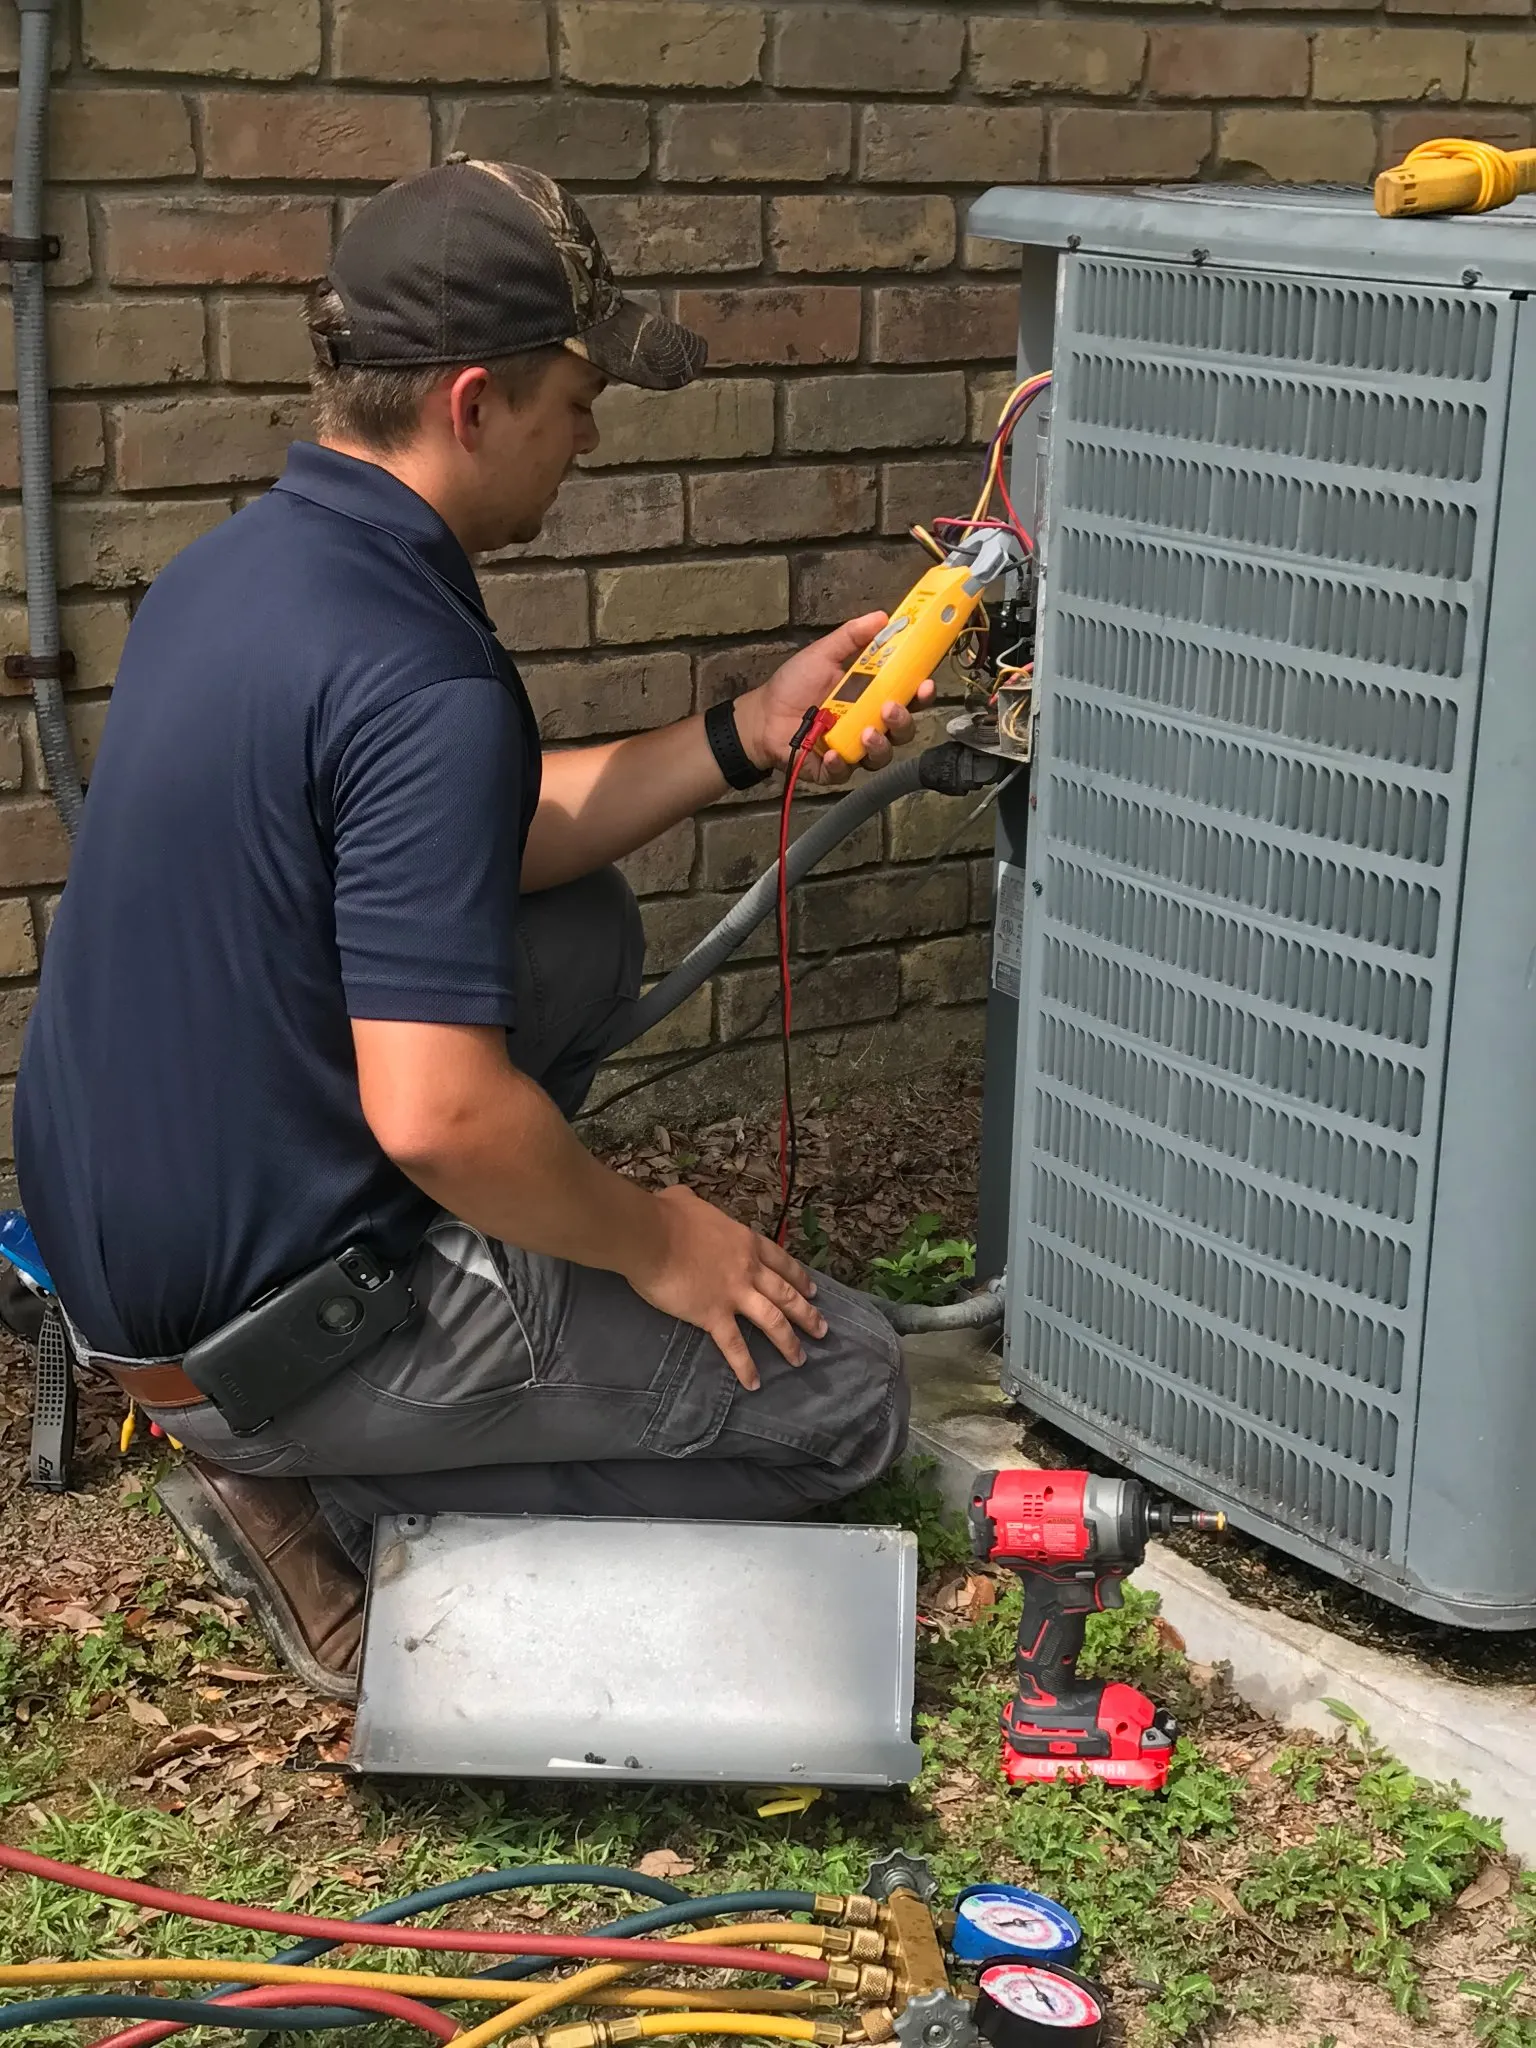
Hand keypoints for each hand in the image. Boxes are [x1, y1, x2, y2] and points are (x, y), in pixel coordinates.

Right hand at [622, 1184, 826, 1389]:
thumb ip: (691, 1203)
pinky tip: (754, 1383)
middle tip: (822, 1330)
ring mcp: (734, 1294)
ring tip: (800, 1359)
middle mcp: (748, 1269)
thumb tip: (680, 1198)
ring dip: (788, 1342)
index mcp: (745, 1241)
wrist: (651, 1236)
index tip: (814, 1291)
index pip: (781, 1261)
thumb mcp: (685, 1200)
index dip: (800, 1277)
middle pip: (786, 1294)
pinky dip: (746, 1366)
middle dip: (807, 1313)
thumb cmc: (666, 1215)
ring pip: (772, 1321)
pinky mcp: (713, 1315)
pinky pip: (734, 1345)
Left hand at [734, 612, 936, 785]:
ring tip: (866, 732)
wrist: (762, 714)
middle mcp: (870, 725)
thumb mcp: (823, 654)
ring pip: (880, 756)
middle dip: (902, 721)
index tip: (925, 683)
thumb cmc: (795, 684)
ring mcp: (853, 750)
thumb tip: (882, 616)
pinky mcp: (832, 770)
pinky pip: (845, 773)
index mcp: (873, 697)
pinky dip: (841, 764)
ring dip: (879, 746)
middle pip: (902, 731)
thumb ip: (851, 637)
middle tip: (890, 709)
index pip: (908, 697)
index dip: (921, 693)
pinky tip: (832, 754)